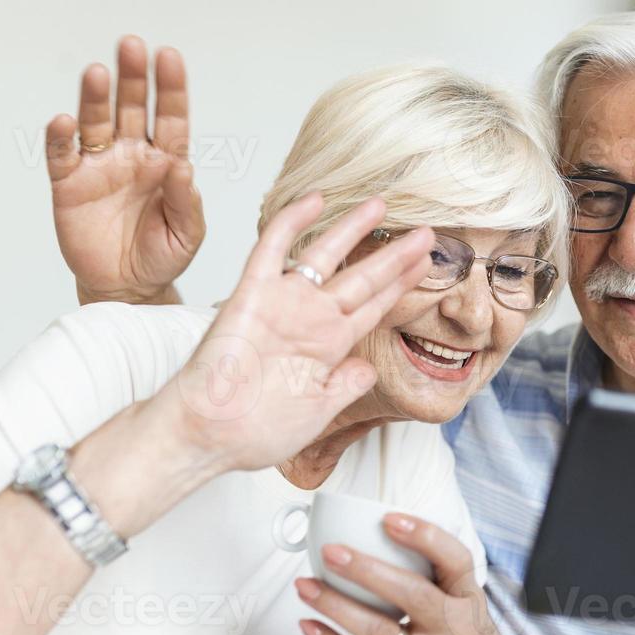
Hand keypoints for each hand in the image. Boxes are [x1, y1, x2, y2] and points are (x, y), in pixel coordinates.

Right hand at [45, 36, 205, 304]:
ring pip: (95, 121)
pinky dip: (60, 137)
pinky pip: (62, 154)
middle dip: (132, 77)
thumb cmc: (161, 257)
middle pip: (131, 107)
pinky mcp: (68, 183)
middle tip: (132, 46)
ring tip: (98, 72)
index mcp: (165, 161)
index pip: (170, 117)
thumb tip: (181, 167)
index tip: (169, 57)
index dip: (169, 87)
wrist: (126, 287)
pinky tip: (64, 122)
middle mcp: (131, 155)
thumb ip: (186, 202)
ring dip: (95, 97)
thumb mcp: (186, 235)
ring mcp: (99, 165)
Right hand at [157, 193, 432, 474]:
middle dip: (393, 256)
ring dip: (352, 229)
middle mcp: (310, 320)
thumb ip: (345, 386)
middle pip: (361, 279)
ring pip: (324, 255)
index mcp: (328, 347)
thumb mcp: (318, 412)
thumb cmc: (254, 431)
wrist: (209, 434)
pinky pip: (272, 249)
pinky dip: (292, 222)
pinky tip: (315, 200)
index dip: (399, 285)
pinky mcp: (251, 295)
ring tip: (380, 204)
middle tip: (425, 234)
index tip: (425, 266)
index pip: (372, 307)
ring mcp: (283, 304)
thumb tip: (369, 370)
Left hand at [296, 514, 532, 634]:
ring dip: (336, 606)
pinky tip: (310, 627)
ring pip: (379, 631)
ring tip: (306, 587)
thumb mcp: (468, 606)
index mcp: (468, 599)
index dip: (424, 536)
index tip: (389, 519)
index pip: (455, 559)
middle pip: (411, 593)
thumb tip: (380, 536)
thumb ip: (436, 578)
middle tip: (331, 552)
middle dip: (366, 570)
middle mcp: (453, 628)